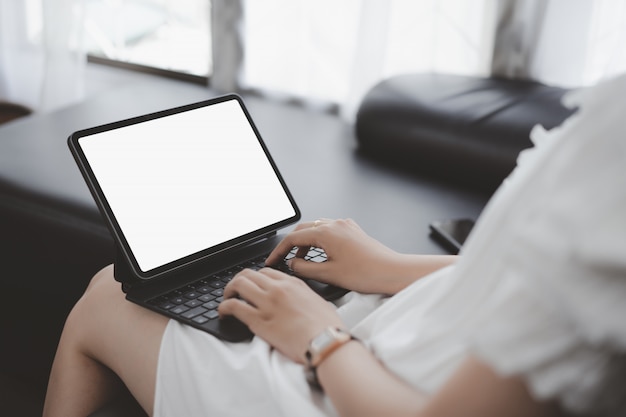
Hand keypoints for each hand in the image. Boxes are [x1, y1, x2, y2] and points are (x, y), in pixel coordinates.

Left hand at [218, 267, 342, 363]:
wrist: (325, 342)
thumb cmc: (327, 327)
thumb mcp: (319, 302)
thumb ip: (304, 297)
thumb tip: (299, 302)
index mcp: (293, 283)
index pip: (266, 272)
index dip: (255, 277)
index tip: (252, 285)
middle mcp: (278, 289)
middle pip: (249, 274)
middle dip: (238, 281)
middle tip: (235, 290)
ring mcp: (267, 303)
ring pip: (238, 285)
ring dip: (228, 290)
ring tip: (227, 298)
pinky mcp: (259, 321)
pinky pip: (234, 307)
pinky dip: (224, 307)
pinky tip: (223, 312)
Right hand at [265, 218, 402, 293]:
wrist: (392, 272)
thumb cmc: (367, 273)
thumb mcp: (329, 274)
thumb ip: (305, 269)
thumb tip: (292, 265)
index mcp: (326, 232)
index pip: (294, 238)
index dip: (279, 251)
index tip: (272, 261)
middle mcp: (335, 224)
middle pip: (303, 230)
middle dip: (291, 245)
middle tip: (283, 260)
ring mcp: (345, 226)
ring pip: (316, 229)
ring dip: (305, 243)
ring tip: (301, 261)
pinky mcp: (353, 231)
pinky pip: (329, 231)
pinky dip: (319, 241)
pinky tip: (320, 255)